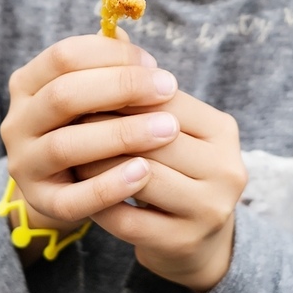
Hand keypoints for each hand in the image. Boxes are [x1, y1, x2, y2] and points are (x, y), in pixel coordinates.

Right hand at [0, 35, 179, 233]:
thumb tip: (124, 33)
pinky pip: (74, 198)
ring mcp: (24, 165)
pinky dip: (110, 185)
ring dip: (122, 135)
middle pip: (64, 96)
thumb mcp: (90, 91)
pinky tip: (145, 172)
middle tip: (169, 89)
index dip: (111, 55)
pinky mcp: (42, 203)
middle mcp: (16, 122)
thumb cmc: (87, 123)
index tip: (154, 63)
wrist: (65, 184)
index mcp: (27, 84)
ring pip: (66, 145)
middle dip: (121, 88)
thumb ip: (106, 64)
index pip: (63, 56)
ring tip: (168, 129)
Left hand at [75, 91, 247, 292]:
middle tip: (68, 119)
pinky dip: (99, 201)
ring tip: (71, 152)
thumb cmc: (178, 170)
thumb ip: (147, 97)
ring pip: (141, 177)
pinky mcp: (182, 242)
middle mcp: (225, 169)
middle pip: (155, 138)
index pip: (167, 101)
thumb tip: (104, 49)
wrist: (201, 241)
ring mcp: (208, 209)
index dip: (123, 93)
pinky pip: (127, 219)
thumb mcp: (175, 131)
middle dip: (107, 127)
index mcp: (223, 131)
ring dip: (99, 163)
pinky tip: (79, 189)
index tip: (84, 88)